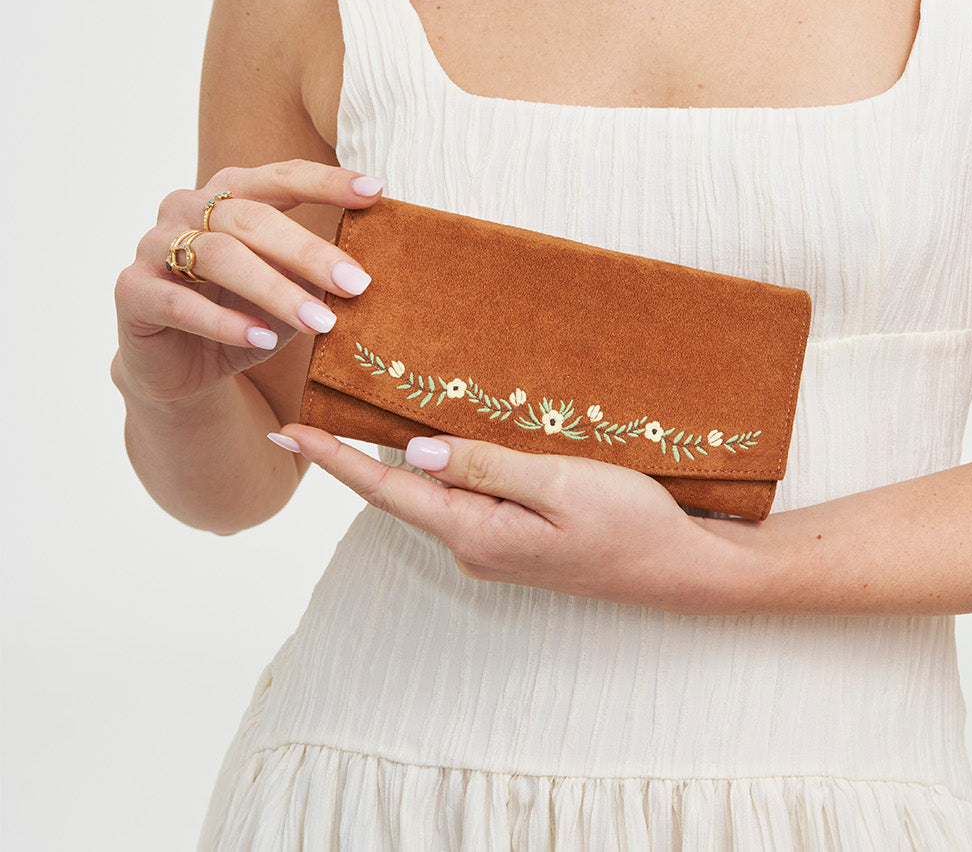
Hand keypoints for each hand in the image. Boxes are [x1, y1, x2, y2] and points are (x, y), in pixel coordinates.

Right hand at [112, 160, 382, 407]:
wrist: (177, 369)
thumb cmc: (240, 316)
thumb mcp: (285, 293)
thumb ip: (309, 275)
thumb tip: (356, 274)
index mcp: (228, 193)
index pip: (281, 177)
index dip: (326, 181)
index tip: (375, 191)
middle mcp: (186, 207)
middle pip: (252, 219)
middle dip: (309, 251)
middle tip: (357, 283)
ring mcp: (153, 244)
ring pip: (219, 257)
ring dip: (275, 290)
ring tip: (320, 322)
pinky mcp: (131, 290)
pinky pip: (179, 302)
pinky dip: (226, 322)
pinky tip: (264, 339)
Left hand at [274, 423, 755, 615]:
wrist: (682, 567)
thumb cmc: (629, 523)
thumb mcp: (558, 485)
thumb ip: (485, 465)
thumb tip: (414, 449)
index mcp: (476, 532)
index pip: (388, 488)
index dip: (335, 459)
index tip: (288, 433)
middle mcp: (474, 543)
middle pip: (402, 489)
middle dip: (357, 452)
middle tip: (318, 405)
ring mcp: (496, 544)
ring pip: (434, 489)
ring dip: (402, 455)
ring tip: (367, 410)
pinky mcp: (518, 536)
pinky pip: (466, 494)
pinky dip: (445, 463)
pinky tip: (443, 437)